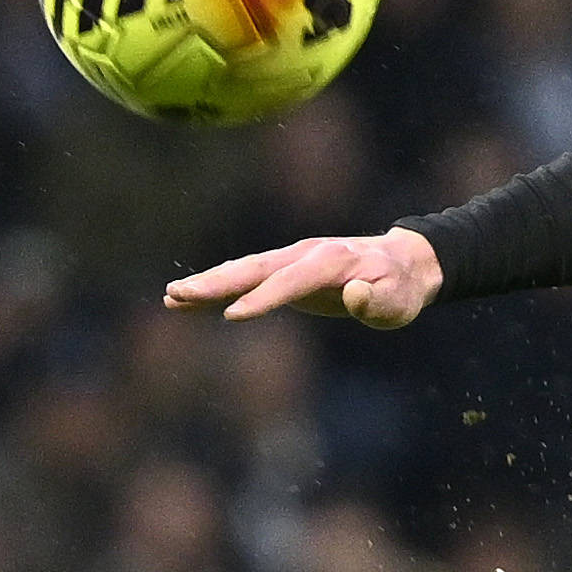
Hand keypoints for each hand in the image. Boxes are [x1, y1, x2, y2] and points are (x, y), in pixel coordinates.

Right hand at [164, 226, 441, 327]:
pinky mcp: (283, 273)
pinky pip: (244, 281)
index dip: (263, 298)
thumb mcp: (399, 301)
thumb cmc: (401, 288)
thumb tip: (356, 295)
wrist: (401, 264)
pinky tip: (184, 302)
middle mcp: (304, 254)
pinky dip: (216, 290)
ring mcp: (290, 261)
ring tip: (171, 297)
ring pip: (242, 271)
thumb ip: (377, 300)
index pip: (291, 281)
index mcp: (331, 261)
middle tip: (178, 294)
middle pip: (254, 269)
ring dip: (207, 284)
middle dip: (216, 283)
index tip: (233, 316)